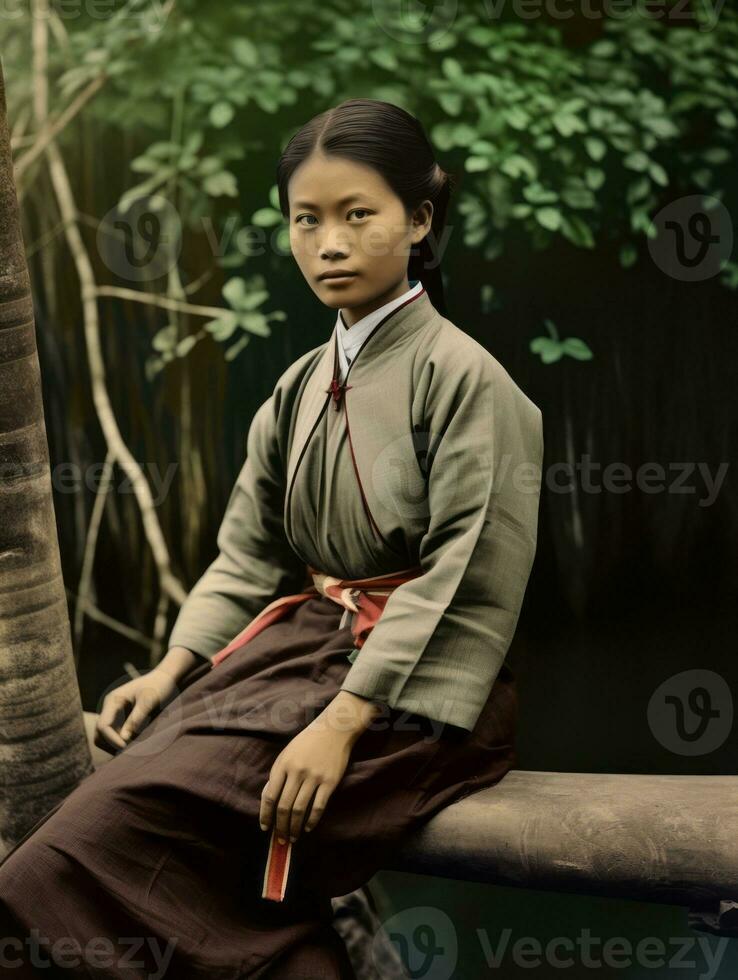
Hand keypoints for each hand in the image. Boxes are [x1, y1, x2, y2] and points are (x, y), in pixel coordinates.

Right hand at [95, 668, 178, 751]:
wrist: (166, 678)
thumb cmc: (158, 687)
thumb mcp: (148, 702)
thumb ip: (136, 719)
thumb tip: (124, 738)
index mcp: (113, 701)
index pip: (102, 726)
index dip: (111, 739)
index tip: (125, 747)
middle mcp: (110, 708)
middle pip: (99, 734)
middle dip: (110, 744)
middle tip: (128, 751)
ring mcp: (115, 713)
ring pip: (106, 737)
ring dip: (116, 744)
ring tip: (133, 748)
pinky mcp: (122, 718)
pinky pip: (117, 735)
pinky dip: (123, 742)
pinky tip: (136, 744)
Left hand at [259, 722, 353, 843]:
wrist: (334, 729)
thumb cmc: (307, 741)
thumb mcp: (287, 753)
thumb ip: (277, 774)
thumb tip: (268, 798)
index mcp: (283, 764)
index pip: (270, 796)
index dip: (265, 815)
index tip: (265, 828)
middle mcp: (297, 772)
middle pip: (284, 806)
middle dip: (280, 826)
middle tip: (280, 839)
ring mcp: (314, 777)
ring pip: (299, 809)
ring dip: (294, 827)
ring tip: (292, 837)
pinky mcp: (330, 782)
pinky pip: (318, 807)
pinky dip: (312, 821)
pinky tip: (308, 829)